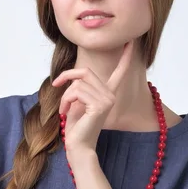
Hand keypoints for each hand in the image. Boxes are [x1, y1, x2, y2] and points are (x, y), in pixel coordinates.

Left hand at [51, 41, 134, 156]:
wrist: (78, 147)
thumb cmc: (76, 127)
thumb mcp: (76, 102)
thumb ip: (80, 88)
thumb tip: (75, 78)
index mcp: (108, 94)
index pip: (120, 72)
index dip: (126, 57)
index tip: (131, 41)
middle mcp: (111, 95)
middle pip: (85, 72)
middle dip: (67, 77)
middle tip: (56, 85)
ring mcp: (107, 100)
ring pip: (78, 83)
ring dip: (65, 96)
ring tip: (64, 109)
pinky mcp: (99, 106)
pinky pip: (76, 92)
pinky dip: (65, 100)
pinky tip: (65, 112)